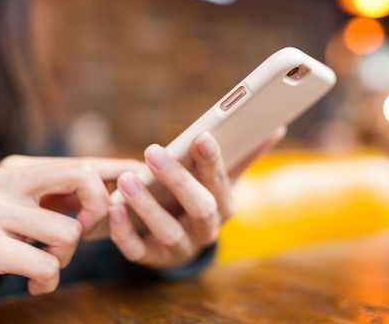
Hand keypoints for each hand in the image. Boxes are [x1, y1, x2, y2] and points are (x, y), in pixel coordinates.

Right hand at [0, 156, 138, 300]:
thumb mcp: (23, 207)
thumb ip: (60, 198)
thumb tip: (111, 194)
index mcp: (20, 169)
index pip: (80, 163)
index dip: (115, 170)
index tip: (141, 171)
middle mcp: (6, 181)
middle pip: (83, 178)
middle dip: (96, 211)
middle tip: (82, 233)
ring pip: (68, 232)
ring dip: (64, 257)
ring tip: (43, 265)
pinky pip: (46, 265)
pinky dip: (47, 280)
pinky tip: (32, 282)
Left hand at [108, 127, 285, 267]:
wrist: (181, 241)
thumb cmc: (200, 199)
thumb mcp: (222, 180)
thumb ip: (244, 155)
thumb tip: (276, 128)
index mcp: (225, 206)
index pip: (221, 182)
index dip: (212, 161)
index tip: (201, 137)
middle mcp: (207, 230)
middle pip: (200, 208)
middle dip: (177, 180)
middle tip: (152, 151)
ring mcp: (180, 248)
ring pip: (168, 231)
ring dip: (146, 205)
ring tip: (125, 180)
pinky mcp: (152, 259)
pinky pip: (137, 251)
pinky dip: (124, 232)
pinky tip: (113, 208)